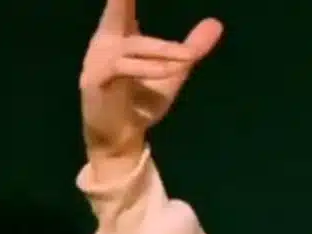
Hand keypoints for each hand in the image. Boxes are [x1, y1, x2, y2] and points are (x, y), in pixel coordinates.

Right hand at [79, 0, 221, 174]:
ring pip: (135, 46)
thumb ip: (189, 48)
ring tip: (187, 59)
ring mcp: (96, 60)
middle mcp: (104, 40)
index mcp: (119, 32)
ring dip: (165, 54)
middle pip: (118, 5)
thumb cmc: (140, 106)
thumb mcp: (171, 74)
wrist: (119, 142)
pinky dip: (150, 69)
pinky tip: (171, 71)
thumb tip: (216, 24)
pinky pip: (126, 67)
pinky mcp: (95, 81)